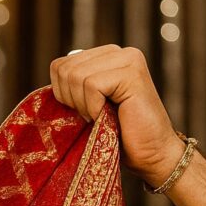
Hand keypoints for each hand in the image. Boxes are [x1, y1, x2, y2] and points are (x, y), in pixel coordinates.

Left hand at [50, 45, 184, 188]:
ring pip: (76, 76)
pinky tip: (108, 116)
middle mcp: (118, 52)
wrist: (150, 153)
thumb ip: (73, 83)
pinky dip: (93, 107)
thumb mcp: (86, 103)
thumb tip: (55, 70)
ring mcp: (128, 59)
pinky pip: (92, 85)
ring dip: (83, 105)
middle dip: (70, 99)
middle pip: (65, 69)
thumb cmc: (115, 133)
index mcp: (104, 56)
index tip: (84, 110)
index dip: (62, 94)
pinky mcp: (132, 74)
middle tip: (93, 115)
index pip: (59, 65)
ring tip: (101, 116)